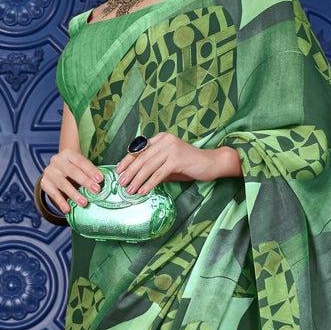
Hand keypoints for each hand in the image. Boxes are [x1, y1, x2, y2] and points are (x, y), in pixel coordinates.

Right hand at [38, 150, 104, 214]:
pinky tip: (67, 209)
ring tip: (84, 203)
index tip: (100, 179)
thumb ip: (89, 173)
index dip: (91, 170)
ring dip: (74, 194)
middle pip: (72, 171)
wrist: (56, 171)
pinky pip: (53, 194)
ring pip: (63, 183)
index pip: (80, 161)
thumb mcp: (80, 166)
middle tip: (96, 190)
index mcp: (68, 153)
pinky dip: (61, 202)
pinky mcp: (45, 183)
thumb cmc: (74, 169)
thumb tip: (102, 184)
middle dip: (85, 181)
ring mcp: (50, 172)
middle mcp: (57, 160)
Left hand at [115, 133, 229, 193]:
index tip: (118, 170)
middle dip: (130, 172)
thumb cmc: (190, 164)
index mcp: (161, 138)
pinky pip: (159, 174)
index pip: (139, 149)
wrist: (212, 163)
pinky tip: (143, 191)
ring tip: (130, 190)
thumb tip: (137, 177)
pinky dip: (149, 183)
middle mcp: (165, 140)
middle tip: (121, 183)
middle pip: (142, 158)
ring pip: (148, 166)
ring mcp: (171, 149)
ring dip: (137, 180)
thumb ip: (155, 166)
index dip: (127, 160)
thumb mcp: (169, 163)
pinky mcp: (177, 160)